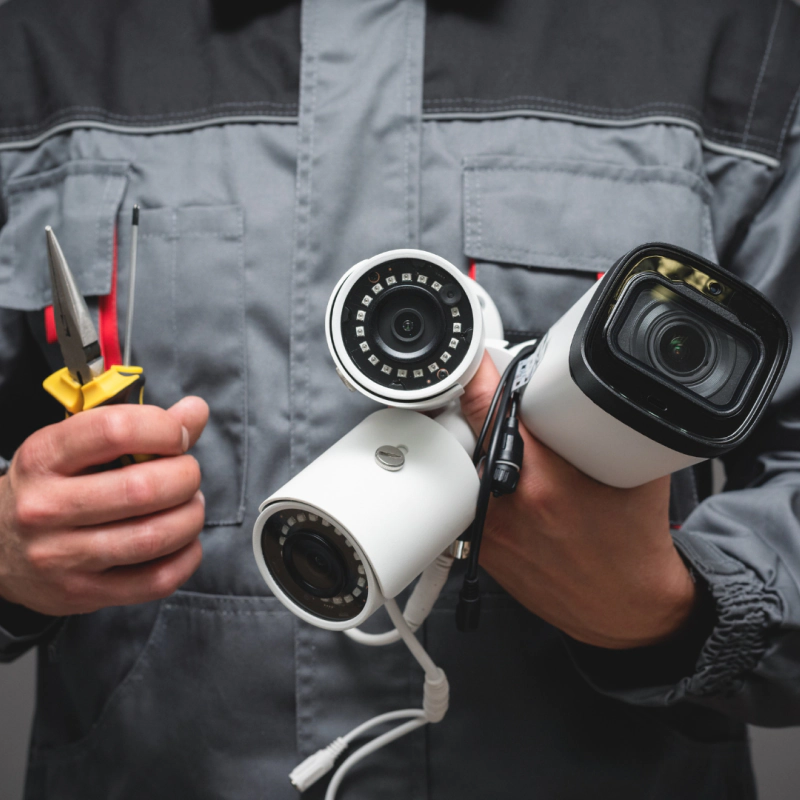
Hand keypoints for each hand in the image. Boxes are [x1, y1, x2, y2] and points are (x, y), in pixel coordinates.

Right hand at [0, 396, 208, 615]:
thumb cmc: (51, 487)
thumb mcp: (74, 446)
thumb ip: (138, 426)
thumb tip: (195, 410)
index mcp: (43, 457)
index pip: (114, 430)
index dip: (163, 429)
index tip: (177, 437)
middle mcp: (45, 507)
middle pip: (142, 488)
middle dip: (185, 476)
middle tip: (187, 474)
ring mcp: (60, 557)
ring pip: (154, 536)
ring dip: (190, 517)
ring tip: (189, 506)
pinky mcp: (82, 594)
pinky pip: (156, 581)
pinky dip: (186, 557)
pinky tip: (184, 541)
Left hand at [460, 355, 695, 648]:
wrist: (627, 607)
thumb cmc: (633, 543)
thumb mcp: (636, 470)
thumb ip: (613, 424)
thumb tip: (597, 387)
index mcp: (544, 479)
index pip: (491, 409)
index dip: (478, 376)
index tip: (475, 362)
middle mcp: (507, 505)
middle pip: (467, 434)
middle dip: (476, 414)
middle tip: (495, 409)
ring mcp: (489, 531)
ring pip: (461, 467)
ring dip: (474, 450)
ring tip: (505, 452)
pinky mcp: (483, 550)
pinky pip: (465, 502)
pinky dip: (477, 485)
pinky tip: (504, 485)